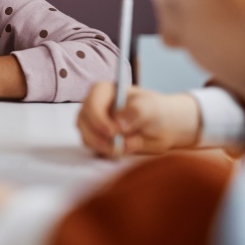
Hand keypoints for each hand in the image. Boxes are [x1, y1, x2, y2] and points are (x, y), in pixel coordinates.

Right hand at [77, 83, 200, 157]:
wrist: (161, 127)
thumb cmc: (154, 110)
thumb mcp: (149, 107)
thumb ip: (136, 112)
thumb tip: (119, 125)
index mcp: (102, 91)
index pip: (91, 103)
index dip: (98, 119)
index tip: (112, 132)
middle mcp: (93, 106)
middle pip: (83, 122)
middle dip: (100, 137)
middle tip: (120, 146)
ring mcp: (92, 124)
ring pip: (87, 137)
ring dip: (106, 147)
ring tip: (130, 146)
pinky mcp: (96, 139)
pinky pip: (94, 149)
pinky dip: (109, 153)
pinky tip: (126, 149)